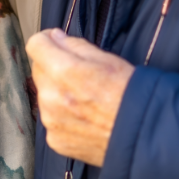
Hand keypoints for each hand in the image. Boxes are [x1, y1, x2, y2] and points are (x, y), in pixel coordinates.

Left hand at [26, 28, 134, 166]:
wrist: (143, 136)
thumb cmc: (129, 94)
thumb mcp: (107, 59)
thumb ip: (75, 45)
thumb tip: (54, 38)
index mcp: (64, 72)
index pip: (35, 44)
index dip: (46, 39)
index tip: (56, 41)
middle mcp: (51, 97)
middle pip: (37, 69)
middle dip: (52, 64)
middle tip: (78, 72)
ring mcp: (51, 121)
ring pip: (43, 94)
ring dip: (56, 90)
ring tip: (84, 97)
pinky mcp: (54, 140)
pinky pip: (50, 117)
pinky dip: (62, 114)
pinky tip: (84, 116)